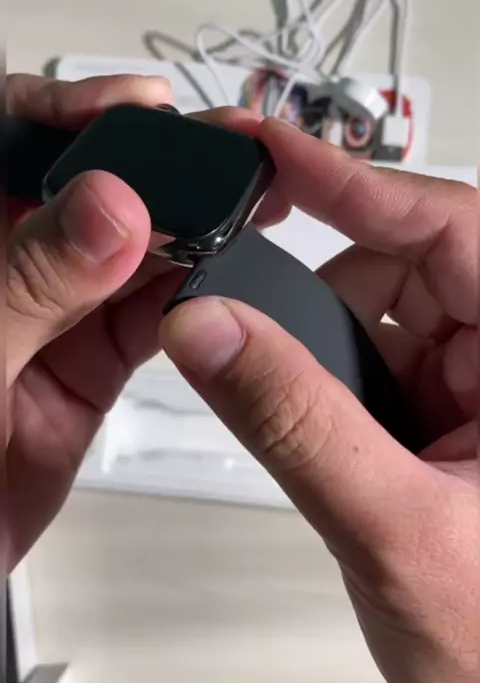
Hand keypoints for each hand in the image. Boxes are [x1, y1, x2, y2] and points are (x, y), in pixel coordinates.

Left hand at [5, 74, 286, 570]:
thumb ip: (30, 281)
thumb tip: (113, 206)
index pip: (9, 135)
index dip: (72, 107)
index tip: (139, 107)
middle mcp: (10, 262)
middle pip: (88, 187)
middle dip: (156, 163)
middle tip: (222, 150)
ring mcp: (51, 313)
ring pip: (130, 251)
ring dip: (188, 227)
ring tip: (248, 202)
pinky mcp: (89, 364)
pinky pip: (148, 317)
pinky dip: (190, 298)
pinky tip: (225, 278)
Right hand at [160, 119, 477, 682]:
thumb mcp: (390, 528)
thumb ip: (294, 423)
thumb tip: (212, 332)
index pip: (449, 228)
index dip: (355, 181)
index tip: (274, 153)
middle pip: (403, 267)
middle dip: (329, 304)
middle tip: (261, 337)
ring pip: (385, 317)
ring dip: (334, 359)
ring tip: (338, 438)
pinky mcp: (456, 412)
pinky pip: (383, 364)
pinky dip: (341, 389)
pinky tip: (342, 443)